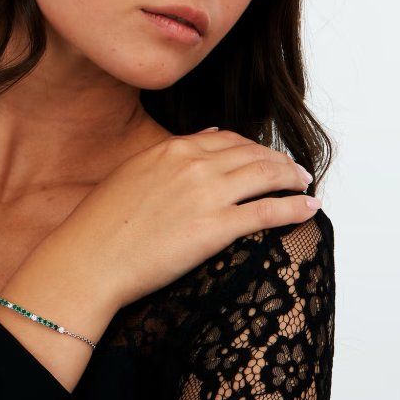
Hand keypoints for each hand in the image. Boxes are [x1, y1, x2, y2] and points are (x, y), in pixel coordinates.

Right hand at [37, 128, 318, 309]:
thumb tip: (202, 139)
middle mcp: (194, 165)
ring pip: (266, 175)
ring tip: (304, 185)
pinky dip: (294, 207)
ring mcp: (207, 195)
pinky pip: (268, 211)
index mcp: (172, 149)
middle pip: (253, 153)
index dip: (252, 147)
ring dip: (292, 178)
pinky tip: (308, 209)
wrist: (91, 259)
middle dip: (279, 160)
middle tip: (294, 171)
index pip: (227, 139)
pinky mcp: (216, 228)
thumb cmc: (102, 226)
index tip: (264, 156)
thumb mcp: (132, 174)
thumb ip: (168, 156)